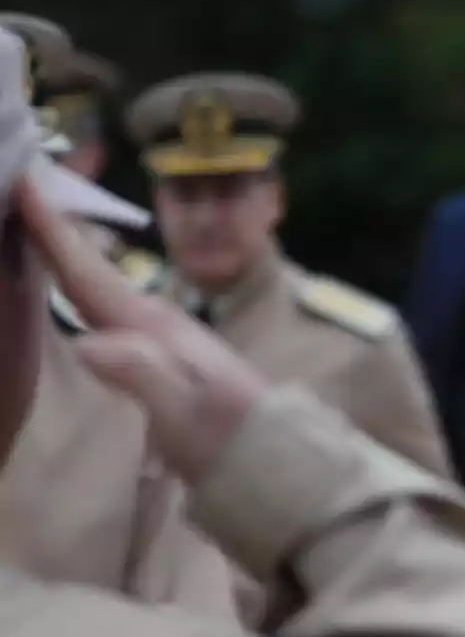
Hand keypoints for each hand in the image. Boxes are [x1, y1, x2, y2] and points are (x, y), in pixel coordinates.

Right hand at [15, 178, 268, 482]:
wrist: (269, 455)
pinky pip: (105, 310)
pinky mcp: (157, 357)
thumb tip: (85, 343)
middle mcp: (153, 321)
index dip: (54, 232)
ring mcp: (157, 338)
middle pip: (92, 270)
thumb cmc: (224, 435)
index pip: (91, 273)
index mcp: (152, 326)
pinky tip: (69, 292)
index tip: (24, 181)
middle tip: (18, 187)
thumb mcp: (183, 409)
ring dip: (66, 257)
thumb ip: (141, 373)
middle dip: (54, 232)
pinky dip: (80, 290)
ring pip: (99, 287)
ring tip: (30, 226)